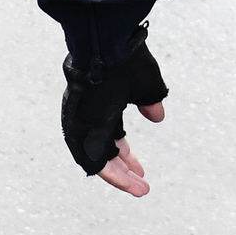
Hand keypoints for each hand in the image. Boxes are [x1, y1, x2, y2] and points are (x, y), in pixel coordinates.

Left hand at [60, 39, 168, 198]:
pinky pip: (89, 157)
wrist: (108, 45)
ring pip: (96, 159)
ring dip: (117, 176)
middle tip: (140, 184)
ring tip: (137, 189)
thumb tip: (158, 115)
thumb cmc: (126, 59)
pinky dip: (107, 171)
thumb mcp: (147, 85)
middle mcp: (89, 116)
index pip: (111, 138)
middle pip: (104, 151)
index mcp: (103, 107)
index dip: (125, 155)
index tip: (140, 168)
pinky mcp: (77, 126)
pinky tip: (124, 181)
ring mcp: (81, 122)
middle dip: (123, 169)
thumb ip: (151, 101)